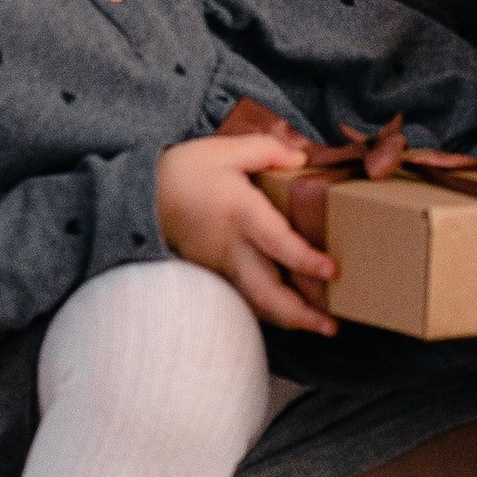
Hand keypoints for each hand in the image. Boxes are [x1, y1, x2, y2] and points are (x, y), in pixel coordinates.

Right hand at [155, 126, 337, 335]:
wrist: (144, 196)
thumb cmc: (187, 170)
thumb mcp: (226, 149)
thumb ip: (267, 151)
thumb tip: (301, 159)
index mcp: (239, 212)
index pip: (276, 242)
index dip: (305, 259)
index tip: (332, 270)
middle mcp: (231, 247)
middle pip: (266, 291)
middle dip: (301, 314)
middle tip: (332, 326)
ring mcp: (221, 266)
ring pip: (256, 303)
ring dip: (289, 319)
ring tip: (322, 326)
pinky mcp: (214, 275)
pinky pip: (245, 298)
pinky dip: (270, 310)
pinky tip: (293, 314)